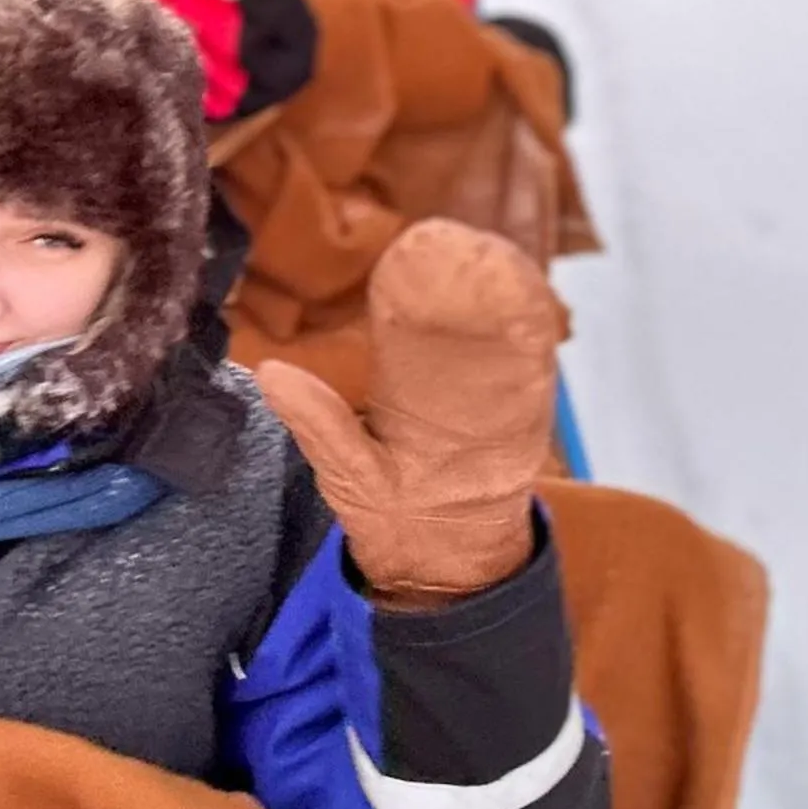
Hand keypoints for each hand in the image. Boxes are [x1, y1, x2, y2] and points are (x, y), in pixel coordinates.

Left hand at [258, 220, 558, 601]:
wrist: (450, 569)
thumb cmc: (390, 513)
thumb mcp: (347, 469)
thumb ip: (319, 423)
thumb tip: (270, 372)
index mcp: (403, 377)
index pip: (411, 312)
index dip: (416, 277)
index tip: (418, 243)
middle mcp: (451, 371)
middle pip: (463, 307)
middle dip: (464, 272)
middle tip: (457, 239)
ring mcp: (495, 389)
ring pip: (504, 326)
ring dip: (505, 292)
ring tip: (498, 262)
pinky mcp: (529, 412)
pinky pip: (534, 366)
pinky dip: (536, 334)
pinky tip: (537, 309)